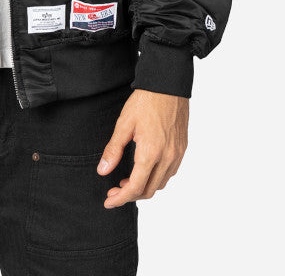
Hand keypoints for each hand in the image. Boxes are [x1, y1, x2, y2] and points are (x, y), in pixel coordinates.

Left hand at [98, 88, 188, 207]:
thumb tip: (103, 170)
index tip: (109, 201)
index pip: (135, 187)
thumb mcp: (124, 124)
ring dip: (144, 187)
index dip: (120, 198)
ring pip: (160, 184)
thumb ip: (113, 149)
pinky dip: (156, 178)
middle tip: (114, 189)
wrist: (168, 84)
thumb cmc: (145, 100)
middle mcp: (167, 157)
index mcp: (150, 152)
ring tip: (127, 180)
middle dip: (130, 194)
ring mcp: (177, 154)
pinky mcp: (182, 148)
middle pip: (148, 190)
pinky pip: (170, 173)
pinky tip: (145, 169)